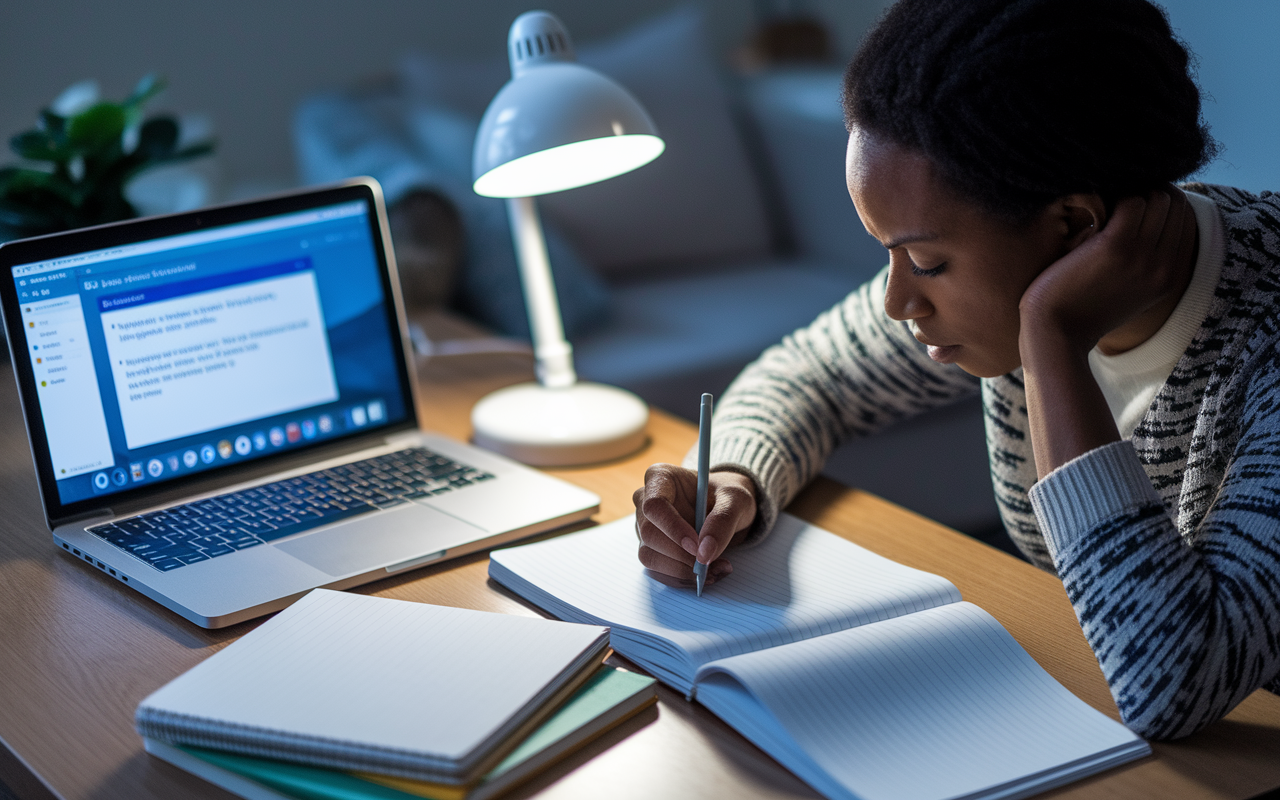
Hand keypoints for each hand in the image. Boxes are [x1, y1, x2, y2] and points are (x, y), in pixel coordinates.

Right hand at [631, 463, 757, 586]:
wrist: (726, 507)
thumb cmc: (727, 495)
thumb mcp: (736, 500)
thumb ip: (722, 521)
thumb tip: (704, 554)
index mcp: (660, 478)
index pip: (654, 505)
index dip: (673, 529)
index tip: (697, 547)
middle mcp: (645, 501)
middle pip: (650, 534)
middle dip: (680, 555)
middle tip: (711, 564)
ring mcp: (645, 526)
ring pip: (650, 556)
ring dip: (682, 571)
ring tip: (714, 571)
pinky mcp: (652, 548)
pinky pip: (658, 570)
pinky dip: (682, 578)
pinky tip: (707, 574)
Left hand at [1019, 186, 1196, 356]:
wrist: (1056, 333)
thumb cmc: (1082, 307)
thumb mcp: (1130, 289)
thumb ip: (1148, 260)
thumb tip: (1149, 212)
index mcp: (1172, 276)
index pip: (1185, 216)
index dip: (1162, 201)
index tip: (1134, 203)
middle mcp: (1165, 266)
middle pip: (1175, 203)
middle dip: (1148, 191)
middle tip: (1117, 200)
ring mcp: (1143, 256)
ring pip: (1156, 197)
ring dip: (1129, 193)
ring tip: (1105, 205)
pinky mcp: (1115, 246)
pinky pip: (1130, 202)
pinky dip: (1112, 197)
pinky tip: (1093, 212)